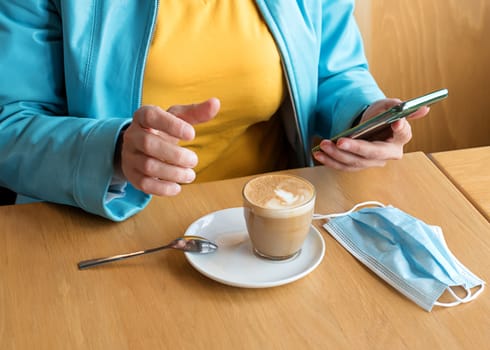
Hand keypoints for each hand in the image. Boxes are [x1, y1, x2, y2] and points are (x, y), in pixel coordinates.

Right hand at [120, 98, 219, 195]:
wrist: (140, 149)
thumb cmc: (163, 131)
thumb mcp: (177, 119)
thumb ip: (196, 112)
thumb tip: (215, 103)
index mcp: (143, 117)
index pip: (151, 116)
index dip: (172, 125)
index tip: (192, 135)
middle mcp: (132, 136)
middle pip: (149, 144)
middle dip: (175, 155)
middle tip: (194, 160)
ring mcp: (130, 156)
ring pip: (148, 166)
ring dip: (173, 173)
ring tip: (190, 175)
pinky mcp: (132, 175)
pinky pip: (144, 184)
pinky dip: (163, 188)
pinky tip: (177, 186)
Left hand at [312, 98, 428, 170]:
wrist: (368, 125)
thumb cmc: (380, 115)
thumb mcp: (388, 105)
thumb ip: (399, 106)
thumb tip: (423, 108)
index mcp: (401, 137)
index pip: (403, 133)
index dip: (400, 129)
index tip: (396, 123)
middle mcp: (388, 153)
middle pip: (372, 153)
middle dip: (355, 148)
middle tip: (340, 141)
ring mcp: (372, 162)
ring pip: (355, 162)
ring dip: (337, 155)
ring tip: (323, 145)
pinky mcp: (357, 165)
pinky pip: (343, 166)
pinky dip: (330, 161)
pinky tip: (319, 154)